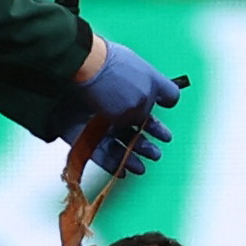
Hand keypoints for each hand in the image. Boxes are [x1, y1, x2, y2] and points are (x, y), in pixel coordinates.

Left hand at [60, 37, 181, 175]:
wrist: (79, 74)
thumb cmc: (114, 77)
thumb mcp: (149, 84)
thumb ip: (158, 100)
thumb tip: (161, 108)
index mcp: (128, 90)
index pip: (144, 111)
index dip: (155, 126)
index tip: (165, 137)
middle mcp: (112, 104)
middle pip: (129, 130)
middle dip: (144, 145)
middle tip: (155, 154)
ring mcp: (94, 121)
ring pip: (115, 144)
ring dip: (130, 158)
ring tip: (140, 167)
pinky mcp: (80, 134)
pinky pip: (96, 152)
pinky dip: (111, 163)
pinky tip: (122, 170)